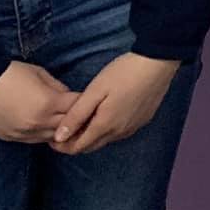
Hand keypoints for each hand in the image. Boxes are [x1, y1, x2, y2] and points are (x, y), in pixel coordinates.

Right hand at [0, 61, 78, 143]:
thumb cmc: (9, 73)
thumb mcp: (39, 73)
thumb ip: (57, 87)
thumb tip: (67, 97)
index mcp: (48, 103)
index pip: (77, 108)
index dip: (85, 103)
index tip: (91, 100)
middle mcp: (38, 123)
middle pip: (68, 127)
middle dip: (77, 120)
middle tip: (84, 115)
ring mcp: (24, 134)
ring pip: (52, 138)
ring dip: (61, 130)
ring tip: (67, 124)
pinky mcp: (11, 139)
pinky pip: (34, 140)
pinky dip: (43, 134)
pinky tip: (46, 127)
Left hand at [51, 53, 179, 154]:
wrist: (158, 62)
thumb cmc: (123, 73)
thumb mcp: (95, 91)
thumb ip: (76, 115)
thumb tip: (59, 137)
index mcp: (105, 126)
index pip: (77, 148)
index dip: (62, 146)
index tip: (52, 136)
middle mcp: (119, 133)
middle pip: (91, 146)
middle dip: (75, 142)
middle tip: (64, 129)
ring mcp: (133, 127)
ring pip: (106, 140)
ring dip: (92, 136)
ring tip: (83, 121)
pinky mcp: (143, 120)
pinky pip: (119, 132)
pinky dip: (107, 130)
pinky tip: (105, 115)